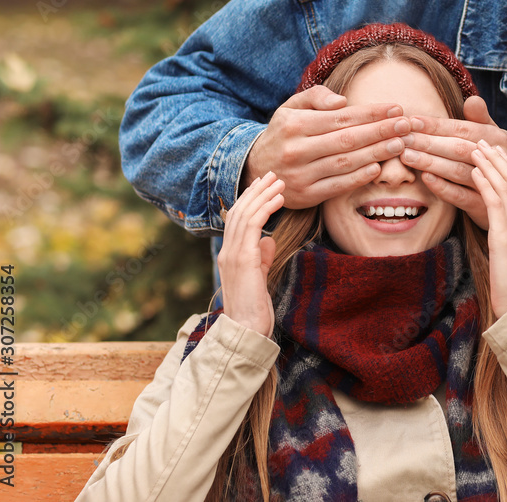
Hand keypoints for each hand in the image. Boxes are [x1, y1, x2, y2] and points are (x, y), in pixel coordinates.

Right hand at [218, 171, 284, 336]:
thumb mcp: (259, 277)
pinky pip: (253, 225)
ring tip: (279, 182)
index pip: (237, 220)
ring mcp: (232, 255)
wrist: (246, 331)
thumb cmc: (254, 309)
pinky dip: (265, 208)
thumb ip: (261, 257)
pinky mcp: (242, 259)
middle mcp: (227, 252)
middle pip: (239, 212)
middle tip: (272, 175)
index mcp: (230, 255)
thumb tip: (269, 240)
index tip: (263, 186)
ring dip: (263, 195)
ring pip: (244, 214)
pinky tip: (279, 199)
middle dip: (256, 191)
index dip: (249, 200)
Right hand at [243, 85, 410, 208]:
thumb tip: (343, 101)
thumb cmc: (283, 133)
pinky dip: (359, 177)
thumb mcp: (290, 107)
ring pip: (345, 162)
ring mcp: (300, 174)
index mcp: (294, 124)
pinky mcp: (305, 195)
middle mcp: (296, 149)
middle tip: (407, 125)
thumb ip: (316, 97)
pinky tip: (378, 167)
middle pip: (347, 139)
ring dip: (376, 153)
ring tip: (400, 144)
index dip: (371, 113)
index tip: (396, 109)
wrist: (255, 169)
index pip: (341, 117)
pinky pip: (337, 186)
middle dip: (381, 131)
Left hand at [402, 96, 506, 230]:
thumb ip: (479, 118)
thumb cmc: (491, 158)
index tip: (412, 121)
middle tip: (403, 139)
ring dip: (431, 163)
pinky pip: (460, 196)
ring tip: (406, 156)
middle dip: (428, 143)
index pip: (462, 129)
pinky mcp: (482, 206)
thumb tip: (473, 100)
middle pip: (458, 149)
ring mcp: (489, 184)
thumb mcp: (491, 135)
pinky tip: (425, 178)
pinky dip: (442, 187)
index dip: (436, 125)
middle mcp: (494, 159)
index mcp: (496, 138)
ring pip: (458, 171)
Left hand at [469, 140, 506, 317]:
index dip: (506, 166)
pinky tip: (474, 171)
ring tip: (474, 147)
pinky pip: (495, 201)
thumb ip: (504, 241)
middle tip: (482, 140)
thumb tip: (497, 236)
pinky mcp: (506, 236)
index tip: (493, 150)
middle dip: (497, 157)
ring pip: (505, 185)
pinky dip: (485, 182)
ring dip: (489, 163)